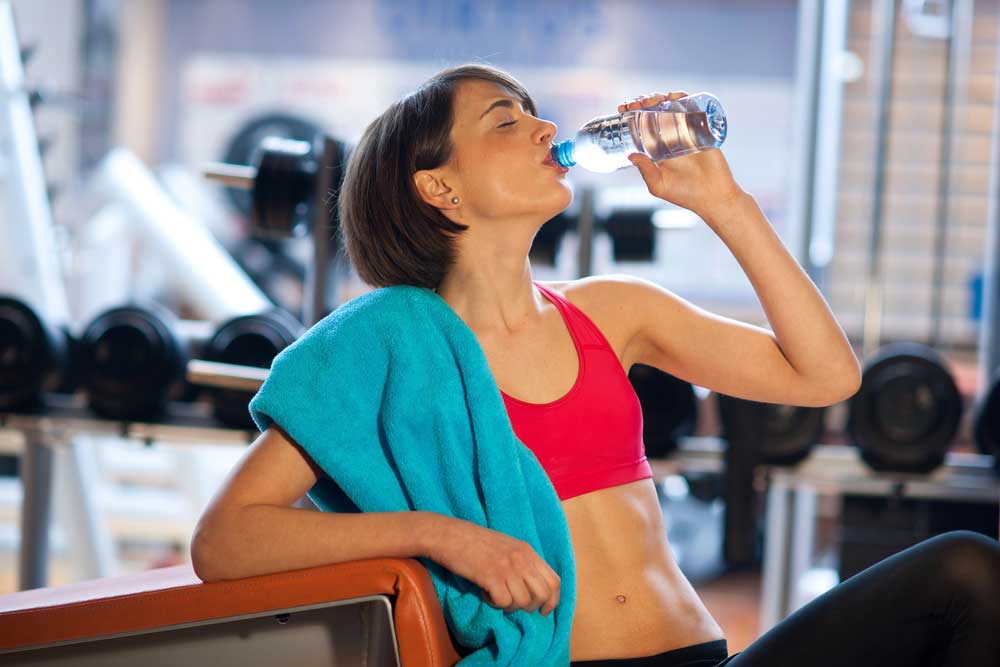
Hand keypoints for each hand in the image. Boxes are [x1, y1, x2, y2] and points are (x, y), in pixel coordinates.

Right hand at [426, 515, 560, 615]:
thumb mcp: (507, 547)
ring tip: (495, 595)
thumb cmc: (475, 542)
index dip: (552, 601)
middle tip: (514, 605)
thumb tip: (534, 590)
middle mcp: (521, 559)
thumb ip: (522, 563)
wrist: (449, 535)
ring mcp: (507, 567)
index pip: (554, 581)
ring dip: (509, 606)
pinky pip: (503, 602)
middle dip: (530, 607)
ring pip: (523, 602)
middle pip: (543, 595)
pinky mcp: (491, 576)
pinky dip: (494, 603)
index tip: (543, 611)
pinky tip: (485, 592)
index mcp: (528, 551)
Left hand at [619, 91, 745, 218]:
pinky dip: (683, 98)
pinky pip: (692, 108)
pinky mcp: (702, 128)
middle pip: (654, 112)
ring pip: (670, 106)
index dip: (631, 114)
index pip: (640, 125)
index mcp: (656, 148)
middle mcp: (670, 137)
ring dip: (659, 97)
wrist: (714, 196)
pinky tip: (673, 96)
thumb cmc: (685, 195)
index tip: (621, 109)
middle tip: (634, 104)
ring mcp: (686, 131)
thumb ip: (646, 171)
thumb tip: (631, 155)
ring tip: (650, 100)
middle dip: (642, 102)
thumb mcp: (659, 185)